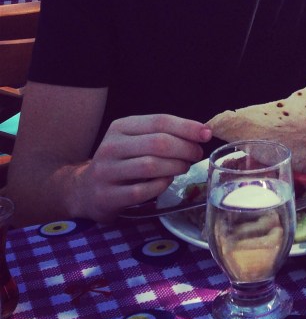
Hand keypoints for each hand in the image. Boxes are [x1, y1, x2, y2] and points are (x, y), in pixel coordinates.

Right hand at [71, 114, 211, 221]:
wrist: (85, 190)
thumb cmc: (122, 161)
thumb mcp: (136, 140)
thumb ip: (164, 134)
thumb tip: (202, 133)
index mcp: (120, 127)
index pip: (160, 121)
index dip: (187, 127)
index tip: (207, 134)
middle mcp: (111, 147)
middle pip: (158, 143)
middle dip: (185, 148)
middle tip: (196, 155)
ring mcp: (106, 172)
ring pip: (151, 166)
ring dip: (175, 167)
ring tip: (184, 167)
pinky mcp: (106, 197)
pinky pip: (142, 191)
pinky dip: (161, 186)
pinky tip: (166, 182)